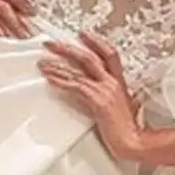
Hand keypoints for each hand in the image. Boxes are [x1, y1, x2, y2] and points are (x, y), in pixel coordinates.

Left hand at [38, 31, 141, 157]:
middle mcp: (112, 82)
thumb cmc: (125, 129)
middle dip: (67, 49)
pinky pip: (75, 87)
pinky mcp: (98, 101)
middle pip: (88, 57)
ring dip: (57, 66)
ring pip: (78, 71)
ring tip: (42, 63)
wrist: (132, 141)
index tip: (81, 34)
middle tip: (50, 44)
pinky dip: (61, 82)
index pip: (109, 54)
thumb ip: (106, 97)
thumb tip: (91, 94)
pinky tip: (50, 79)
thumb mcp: (117, 107)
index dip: (95, 42)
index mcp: (118, 82)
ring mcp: (105, 90)